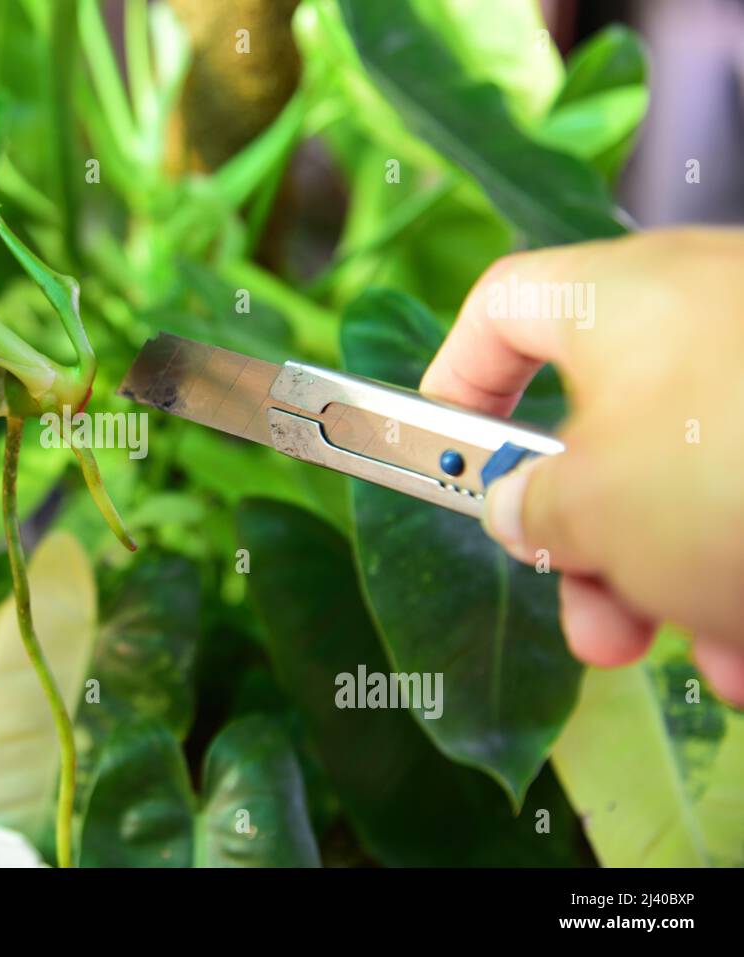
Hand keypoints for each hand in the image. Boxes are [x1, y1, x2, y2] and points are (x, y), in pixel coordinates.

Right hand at [422, 229, 743, 705]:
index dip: (454, 380)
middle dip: (593, 544)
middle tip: (590, 619)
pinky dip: (742, 567)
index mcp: (619, 299)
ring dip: (675, 583)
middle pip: (603, 427)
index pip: (499, 308)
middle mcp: (702, 317)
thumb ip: (530, 506)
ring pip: (691, 479)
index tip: (448, 455)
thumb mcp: (594, 507)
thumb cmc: (737, 467)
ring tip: (707, 656)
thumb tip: (522, 508)